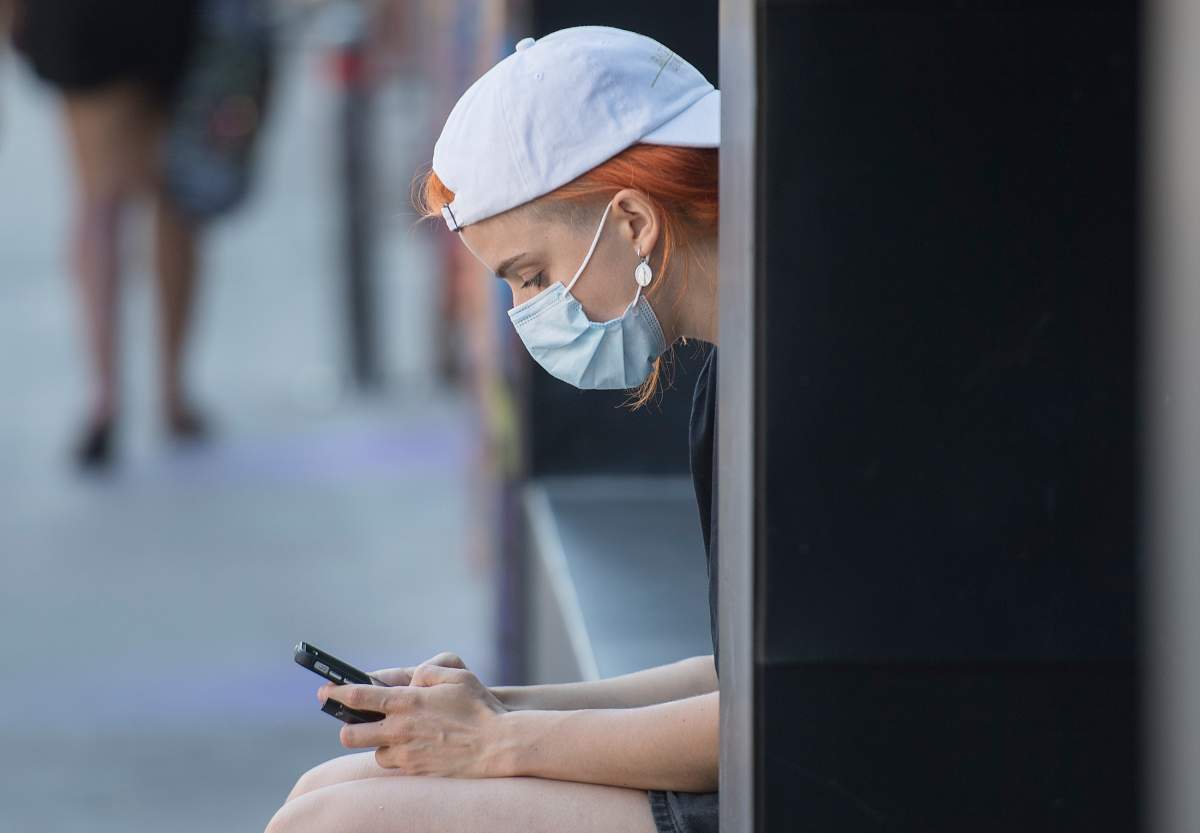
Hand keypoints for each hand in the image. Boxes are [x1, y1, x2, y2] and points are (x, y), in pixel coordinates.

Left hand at [317, 654, 512, 777]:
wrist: (498, 746)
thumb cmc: (479, 707)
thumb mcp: (456, 675)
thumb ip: (427, 672)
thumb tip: (412, 679)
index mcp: (407, 701)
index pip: (359, 697)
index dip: (337, 693)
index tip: (325, 692)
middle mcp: (400, 729)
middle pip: (351, 734)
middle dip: (347, 727)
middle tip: (354, 723)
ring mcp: (407, 753)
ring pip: (375, 752)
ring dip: (379, 744)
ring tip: (395, 736)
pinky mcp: (416, 771)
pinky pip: (394, 765)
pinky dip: (398, 757)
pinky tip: (412, 749)